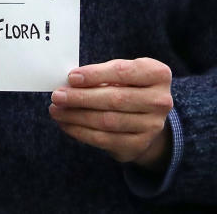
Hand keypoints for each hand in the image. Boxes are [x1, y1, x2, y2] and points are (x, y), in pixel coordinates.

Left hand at [48, 57, 173, 170]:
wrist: (147, 117)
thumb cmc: (129, 86)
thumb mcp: (123, 73)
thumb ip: (102, 74)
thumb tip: (70, 82)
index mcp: (158, 74)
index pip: (123, 72)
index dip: (95, 74)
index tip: (71, 77)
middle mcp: (160, 101)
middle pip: (114, 99)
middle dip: (81, 97)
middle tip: (57, 96)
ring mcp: (152, 126)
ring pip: (107, 121)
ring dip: (77, 116)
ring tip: (57, 110)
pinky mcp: (139, 144)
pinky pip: (104, 139)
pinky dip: (81, 132)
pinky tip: (66, 124)